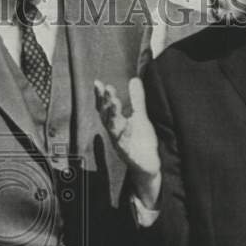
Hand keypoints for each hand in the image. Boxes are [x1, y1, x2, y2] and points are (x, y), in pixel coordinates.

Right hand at [94, 77, 160, 206]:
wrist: (148, 166)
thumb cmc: (141, 142)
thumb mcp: (140, 118)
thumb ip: (137, 100)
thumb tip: (134, 79)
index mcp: (116, 124)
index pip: (106, 108)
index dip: (101, 97)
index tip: (98, 83)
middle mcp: (115, 133)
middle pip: (107, 116)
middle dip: (107, 102)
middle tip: (108, 88)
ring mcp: (121, 144)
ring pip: (114, 129)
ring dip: (113, 115)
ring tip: (115, 102)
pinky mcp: (129, 155)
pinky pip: (125, 145)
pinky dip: (127, 135)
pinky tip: (130, 124)